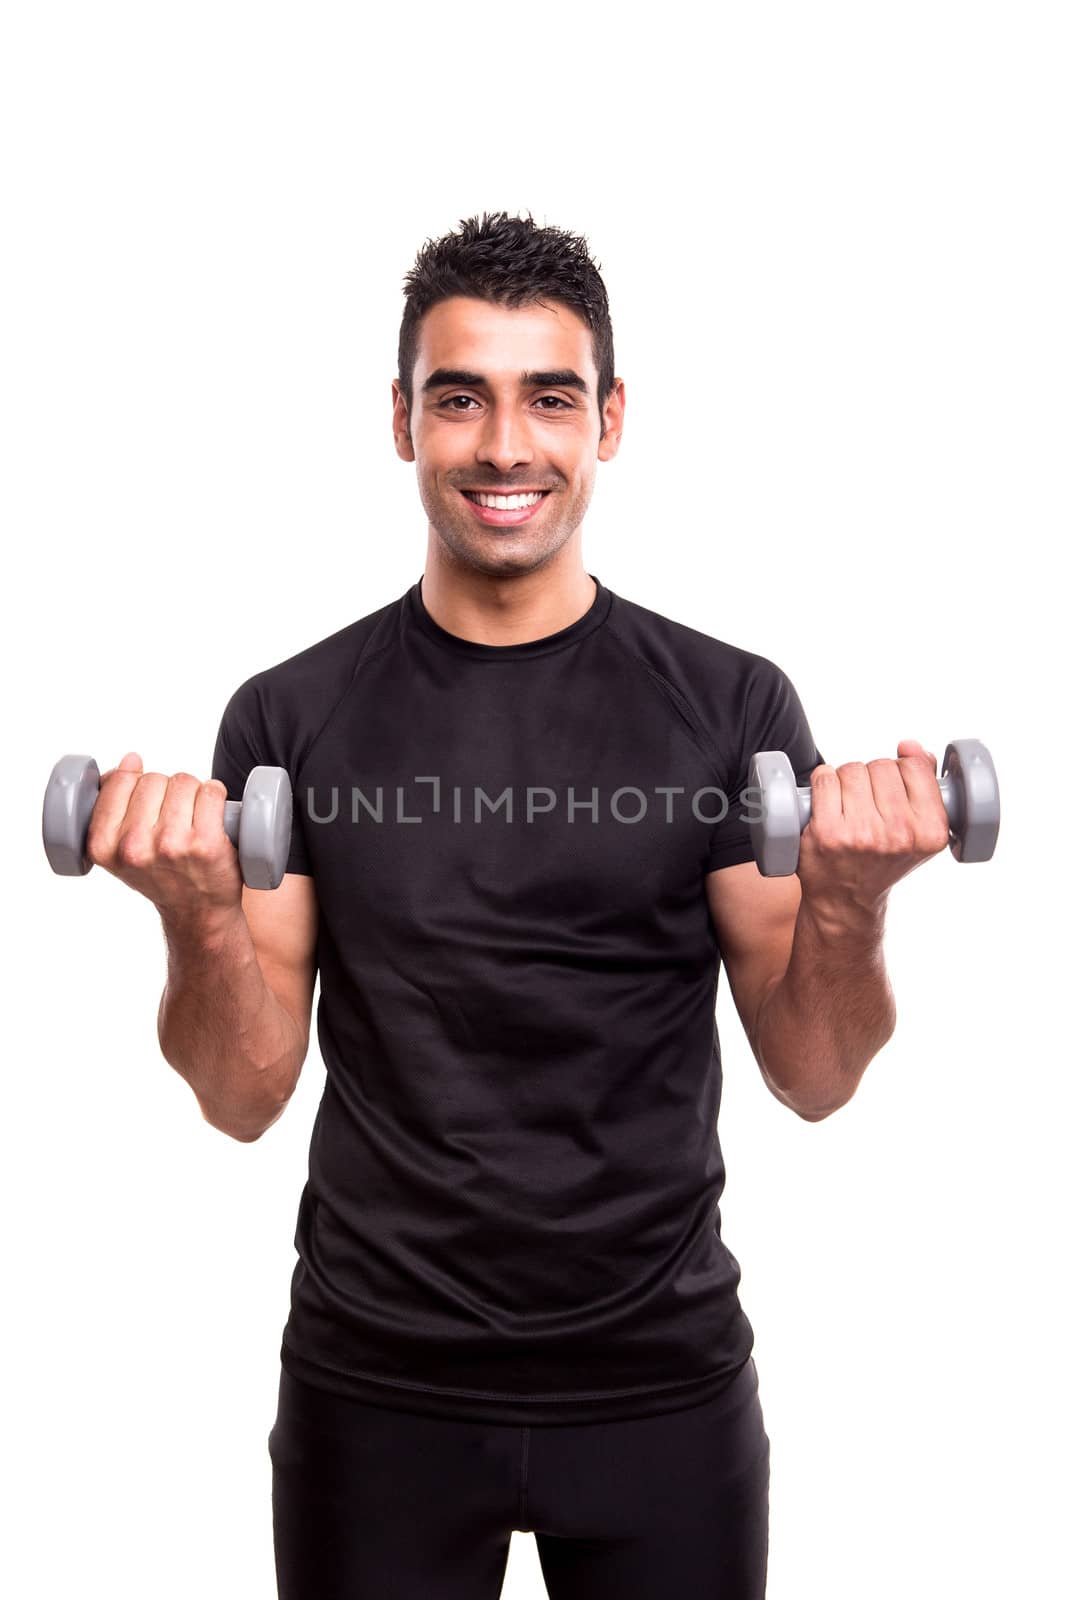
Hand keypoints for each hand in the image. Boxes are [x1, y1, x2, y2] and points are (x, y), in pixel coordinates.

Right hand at [86, 752, 243, 919]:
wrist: (196, 911)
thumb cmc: (160, 873)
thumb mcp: (119, 847)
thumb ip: (114, 803)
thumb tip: (131, 760)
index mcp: (103, 845)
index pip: (121, 781)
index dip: (137, 781)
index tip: (147, 800)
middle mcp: (133, 846)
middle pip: (154, 779)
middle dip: (166, 789)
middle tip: (173, 816)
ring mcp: (170, 845)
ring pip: (183, 781)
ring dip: (192, 791)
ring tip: (193, 816)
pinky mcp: (206, 844)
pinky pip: (211, 791)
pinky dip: (216, 794)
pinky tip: (214, 812)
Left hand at [797, 739, 950, 918]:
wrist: (846, 899)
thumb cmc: (881, 859)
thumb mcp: (918, 829)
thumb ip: (925, 783)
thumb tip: (911, 747)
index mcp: (930, 831)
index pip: (913, 766)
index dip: (900, 770)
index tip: (893, 789)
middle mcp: (899, 834)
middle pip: (881, 766)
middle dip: (872, 776)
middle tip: (867, 803)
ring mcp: (861, 834)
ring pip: (852, 769)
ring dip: (846, 778)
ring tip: (848, 804)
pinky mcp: (827, 833)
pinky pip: (824, 779)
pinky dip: (822, 780)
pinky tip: (826, 799)